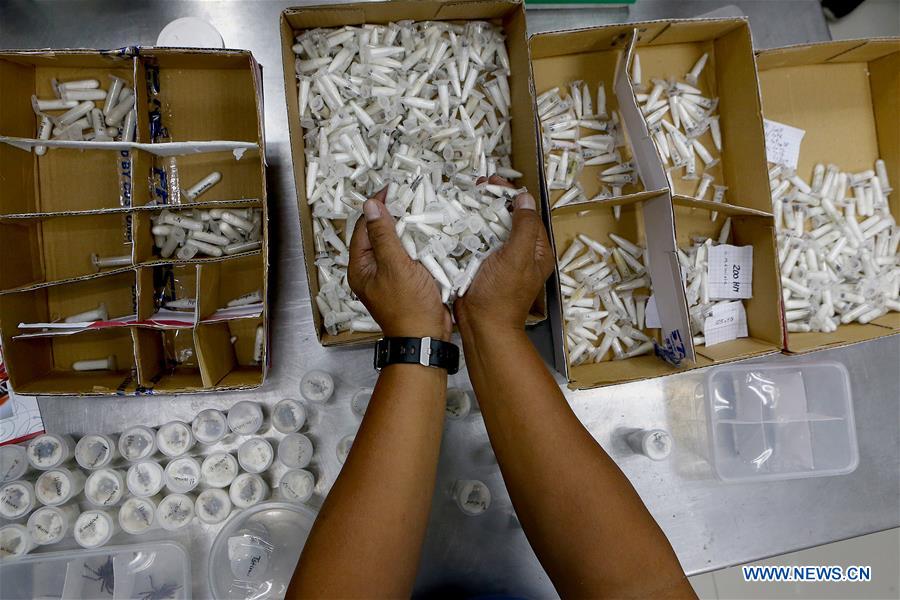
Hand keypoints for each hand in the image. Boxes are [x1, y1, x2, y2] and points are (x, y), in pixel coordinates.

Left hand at [349, 188, 452, 340]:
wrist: (426, 337)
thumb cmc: (408, 306)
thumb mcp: (394, 266)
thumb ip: (383, 235)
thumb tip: (370, 206)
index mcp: (361, 267)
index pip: (364, 227)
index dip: (377, 207)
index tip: (391, 189)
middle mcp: (372, 269)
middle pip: (379, 234)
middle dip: (394, 215)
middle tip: (409, 195)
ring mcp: (390, 275)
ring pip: (396, 243)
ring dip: (408, 228)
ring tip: (421, 208)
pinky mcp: (408, 280)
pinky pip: (410, 255)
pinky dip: (418, 243)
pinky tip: (429, 232)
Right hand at [454, 175, 554, 333]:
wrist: (482, 326)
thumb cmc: (502, 294)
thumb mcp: (518, 257)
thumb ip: (524, 226)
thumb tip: (525, 198)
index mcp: (536, 251)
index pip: (528, 214)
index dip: (512, 196)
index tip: (494, 183)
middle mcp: (521, 254)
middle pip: (509, 218)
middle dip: (494, 201)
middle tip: (478, 186)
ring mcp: (501, 260)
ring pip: (492, 228)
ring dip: (480, 212)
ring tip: (466, 196)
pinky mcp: (483, 265)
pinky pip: (479, 241)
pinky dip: (470, 228)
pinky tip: (457, 218)